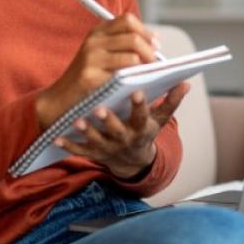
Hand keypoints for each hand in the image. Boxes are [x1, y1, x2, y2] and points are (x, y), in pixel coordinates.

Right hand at [35, 13, 159, 130]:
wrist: (61, 98)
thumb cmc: (89, 77)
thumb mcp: (101, 53)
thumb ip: (123, 44)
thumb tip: (156, 40)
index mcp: (97, 32)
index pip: (127, 20)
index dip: (145, 31)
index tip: (156, 44)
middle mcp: (93, 41)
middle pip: (133, 38)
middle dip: (150, 51)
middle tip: (155, 63)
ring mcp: (91, 58)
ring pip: (132, 56)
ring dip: (145, 67)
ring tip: (147, 75)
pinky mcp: (91, 77)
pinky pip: (123, 75)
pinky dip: (134, 79)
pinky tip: (135, 85)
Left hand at [54, 83, 189, 178]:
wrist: (132, 160)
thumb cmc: (145, 131)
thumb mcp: (160, 120)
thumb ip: (171, 101)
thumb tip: (186, 83)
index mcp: (141, 129)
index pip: (142, 116)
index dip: (141, 105)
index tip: (138, 91)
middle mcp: (125, 139)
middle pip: (117, 130)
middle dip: (108, 121)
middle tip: (99, 108)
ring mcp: (108, 147)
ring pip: (96, 140)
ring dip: (87, 132)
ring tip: (77, 120)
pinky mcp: (94, 153)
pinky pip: (80, 151)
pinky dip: (69, 146)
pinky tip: (58, 137)